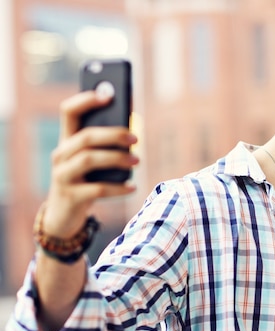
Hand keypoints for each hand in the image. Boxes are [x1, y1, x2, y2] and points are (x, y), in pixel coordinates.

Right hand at [45, 90, 137, 237]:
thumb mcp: (93, 161)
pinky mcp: (71, 197)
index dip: (86, 100)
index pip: (68, 112)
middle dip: (113, 134)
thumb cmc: (86, 181)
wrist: (65, 215)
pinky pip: (96, 190)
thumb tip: (132, 131)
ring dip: (117, 158)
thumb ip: (107, 146)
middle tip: (136, 137)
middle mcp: (61, 155)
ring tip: (137, 160)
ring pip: (88, 160)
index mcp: (67, 141)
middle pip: (85, 136)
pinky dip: (118, 188)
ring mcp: (62, 176)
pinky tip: (133, 187)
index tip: (108, 94)